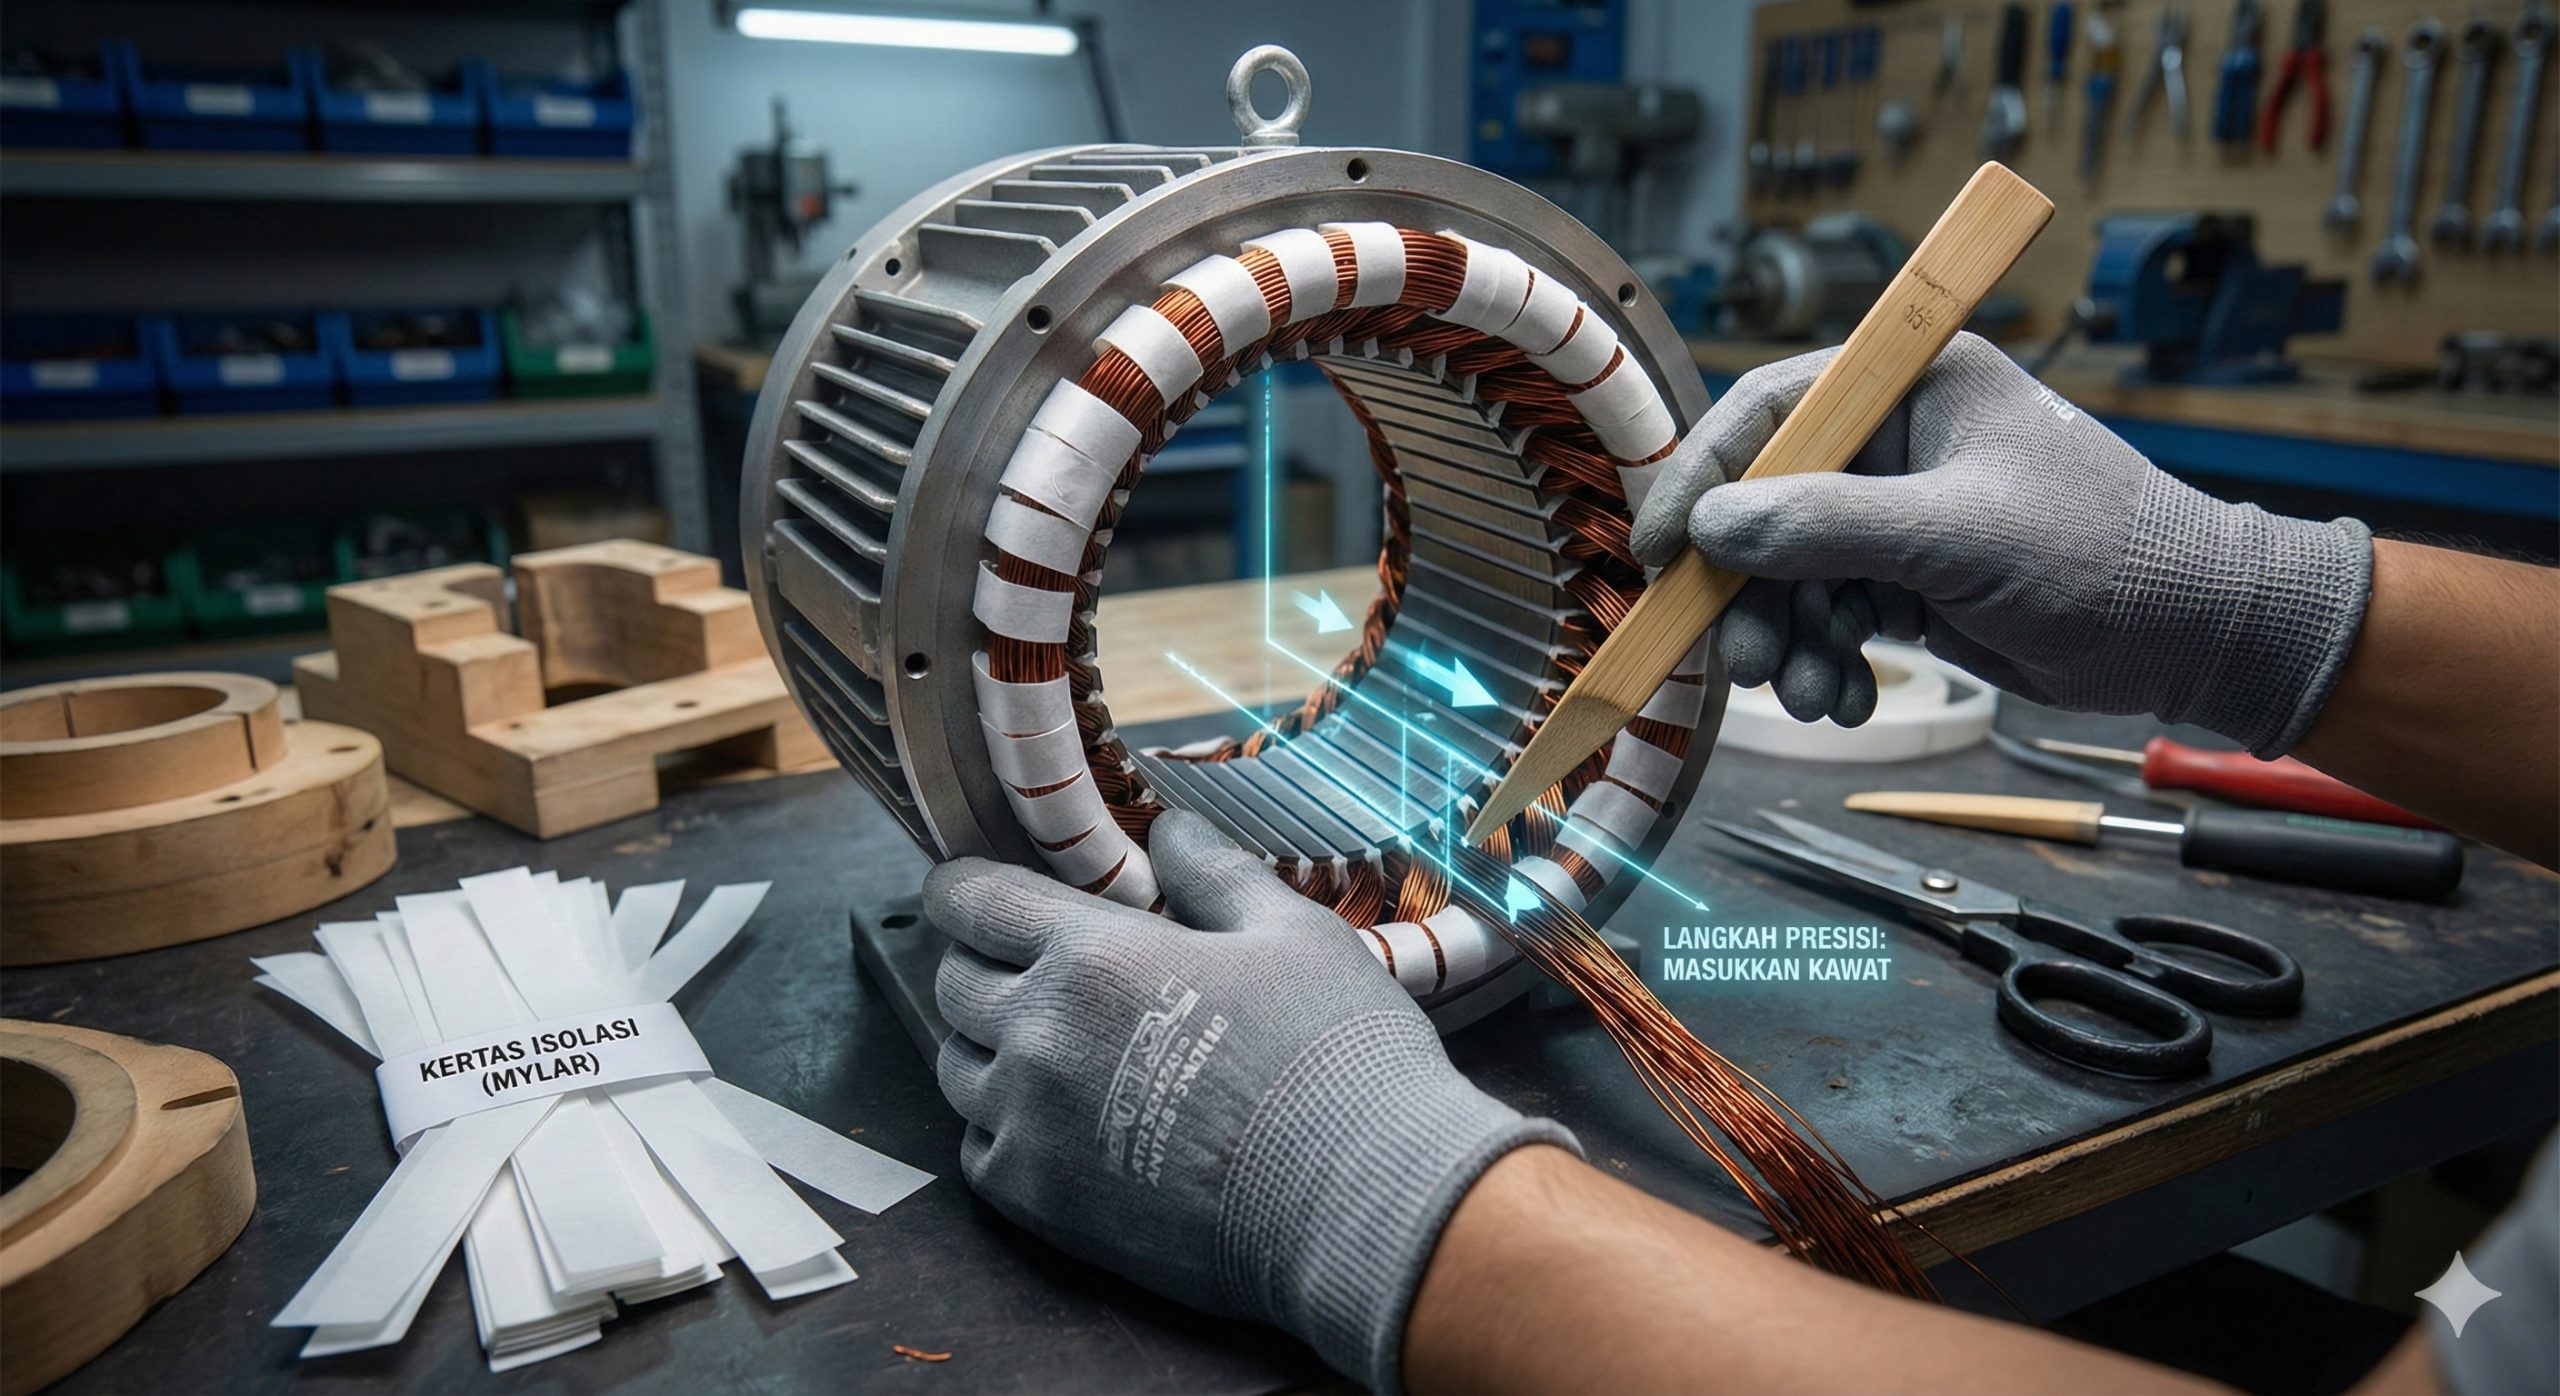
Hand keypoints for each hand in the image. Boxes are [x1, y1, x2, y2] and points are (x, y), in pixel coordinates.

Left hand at [926, 810, 1573, 1393]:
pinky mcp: (1039, 1201)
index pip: (974, 902)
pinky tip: (1061, 1125)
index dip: (963, 889)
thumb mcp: (1291, 933)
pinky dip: (1005, 1130)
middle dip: (980, 963)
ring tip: (1050, 1048)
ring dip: (988, 1049)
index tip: (970, 891)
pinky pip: (980, 1151)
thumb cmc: (1332, 1054)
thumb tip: (1169, 831)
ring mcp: (1029, 1122)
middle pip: (953, 984)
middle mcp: (1039, 1033)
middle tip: (1028, 967)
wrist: (1354, 1200)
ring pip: (957, 1071)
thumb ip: (1214, 873)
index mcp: (1091, 954)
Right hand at [1630, 334, 2372, 756]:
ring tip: (1811, 693)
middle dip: (1750, 589)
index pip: (1772, 412)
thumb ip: (1828, 526)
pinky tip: (1846, 699)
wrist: (2195, 636)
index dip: (1704, 478)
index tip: (1659, 553)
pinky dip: (1827, 661)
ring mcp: (1899, 515)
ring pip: (1793, 574)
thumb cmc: (2102, 556)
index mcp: (1913, 384)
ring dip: (1788, 639)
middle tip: (1742, 660)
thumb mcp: (1956, 535)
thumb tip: (1712, 525)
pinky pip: (1831, 617)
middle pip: (1769, 506)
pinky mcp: (1909, 580)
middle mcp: (1896, 441)